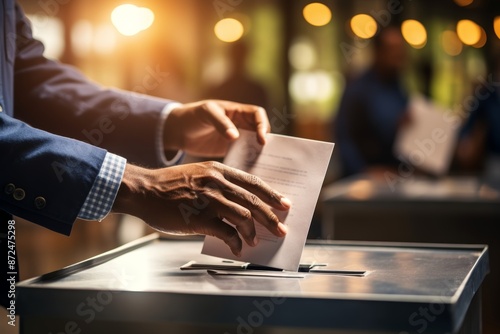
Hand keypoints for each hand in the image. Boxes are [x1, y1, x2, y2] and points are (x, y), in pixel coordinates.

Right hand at [112, 161, 290, 255]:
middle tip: (281, 228)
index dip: (271, 194)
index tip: (284, 203)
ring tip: (256, 241)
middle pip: (253, 200)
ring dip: (253, 232)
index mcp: (218, 170)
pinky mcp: (199, 217)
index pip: (253, 181)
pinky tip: (237, 248)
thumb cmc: (169, 185)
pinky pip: (226, 232)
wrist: (143, 190)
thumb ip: (219, 185)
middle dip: (271, 216)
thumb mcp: (198, 174)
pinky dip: (235, 242)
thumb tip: (239, 205)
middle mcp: (216, 182)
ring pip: (243, 216)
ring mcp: (208, 199)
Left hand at [163, 100, 269, 156]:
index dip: (263, 125)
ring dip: (258, 153)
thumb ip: (220, 123)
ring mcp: (236, 138)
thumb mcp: (207, 113)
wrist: (178, 131)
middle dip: (266, 142)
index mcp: (238, 111)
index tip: (262, 140)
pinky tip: (247, 170)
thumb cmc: (193, 115)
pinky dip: (247, 161)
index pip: (258, 115)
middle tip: (266, 156)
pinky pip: (243, 155)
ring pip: (254, 145)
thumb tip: (235, 136)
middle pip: (260, 131)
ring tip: (262, 165)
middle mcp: (240, 124)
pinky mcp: (230, 151)